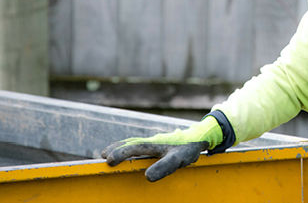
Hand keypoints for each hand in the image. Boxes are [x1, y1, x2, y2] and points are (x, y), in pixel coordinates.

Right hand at [101, 115, 221, 181]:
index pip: (134, 148)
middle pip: (131, 143)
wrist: (200, 136)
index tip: (108, 160)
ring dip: (122, 147)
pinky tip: (131, 151)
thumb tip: (147, 177)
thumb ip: (164, 167)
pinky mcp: (159, 143)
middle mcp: (152, 141)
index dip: (121, 154)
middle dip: (117, 149)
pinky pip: (141, 144)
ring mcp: (155, 141)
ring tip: (110, 152)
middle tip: (103, 155)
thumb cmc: (189, 148)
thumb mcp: (178, 159)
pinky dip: (131, 146)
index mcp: (154, 144)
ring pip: (135, 142)